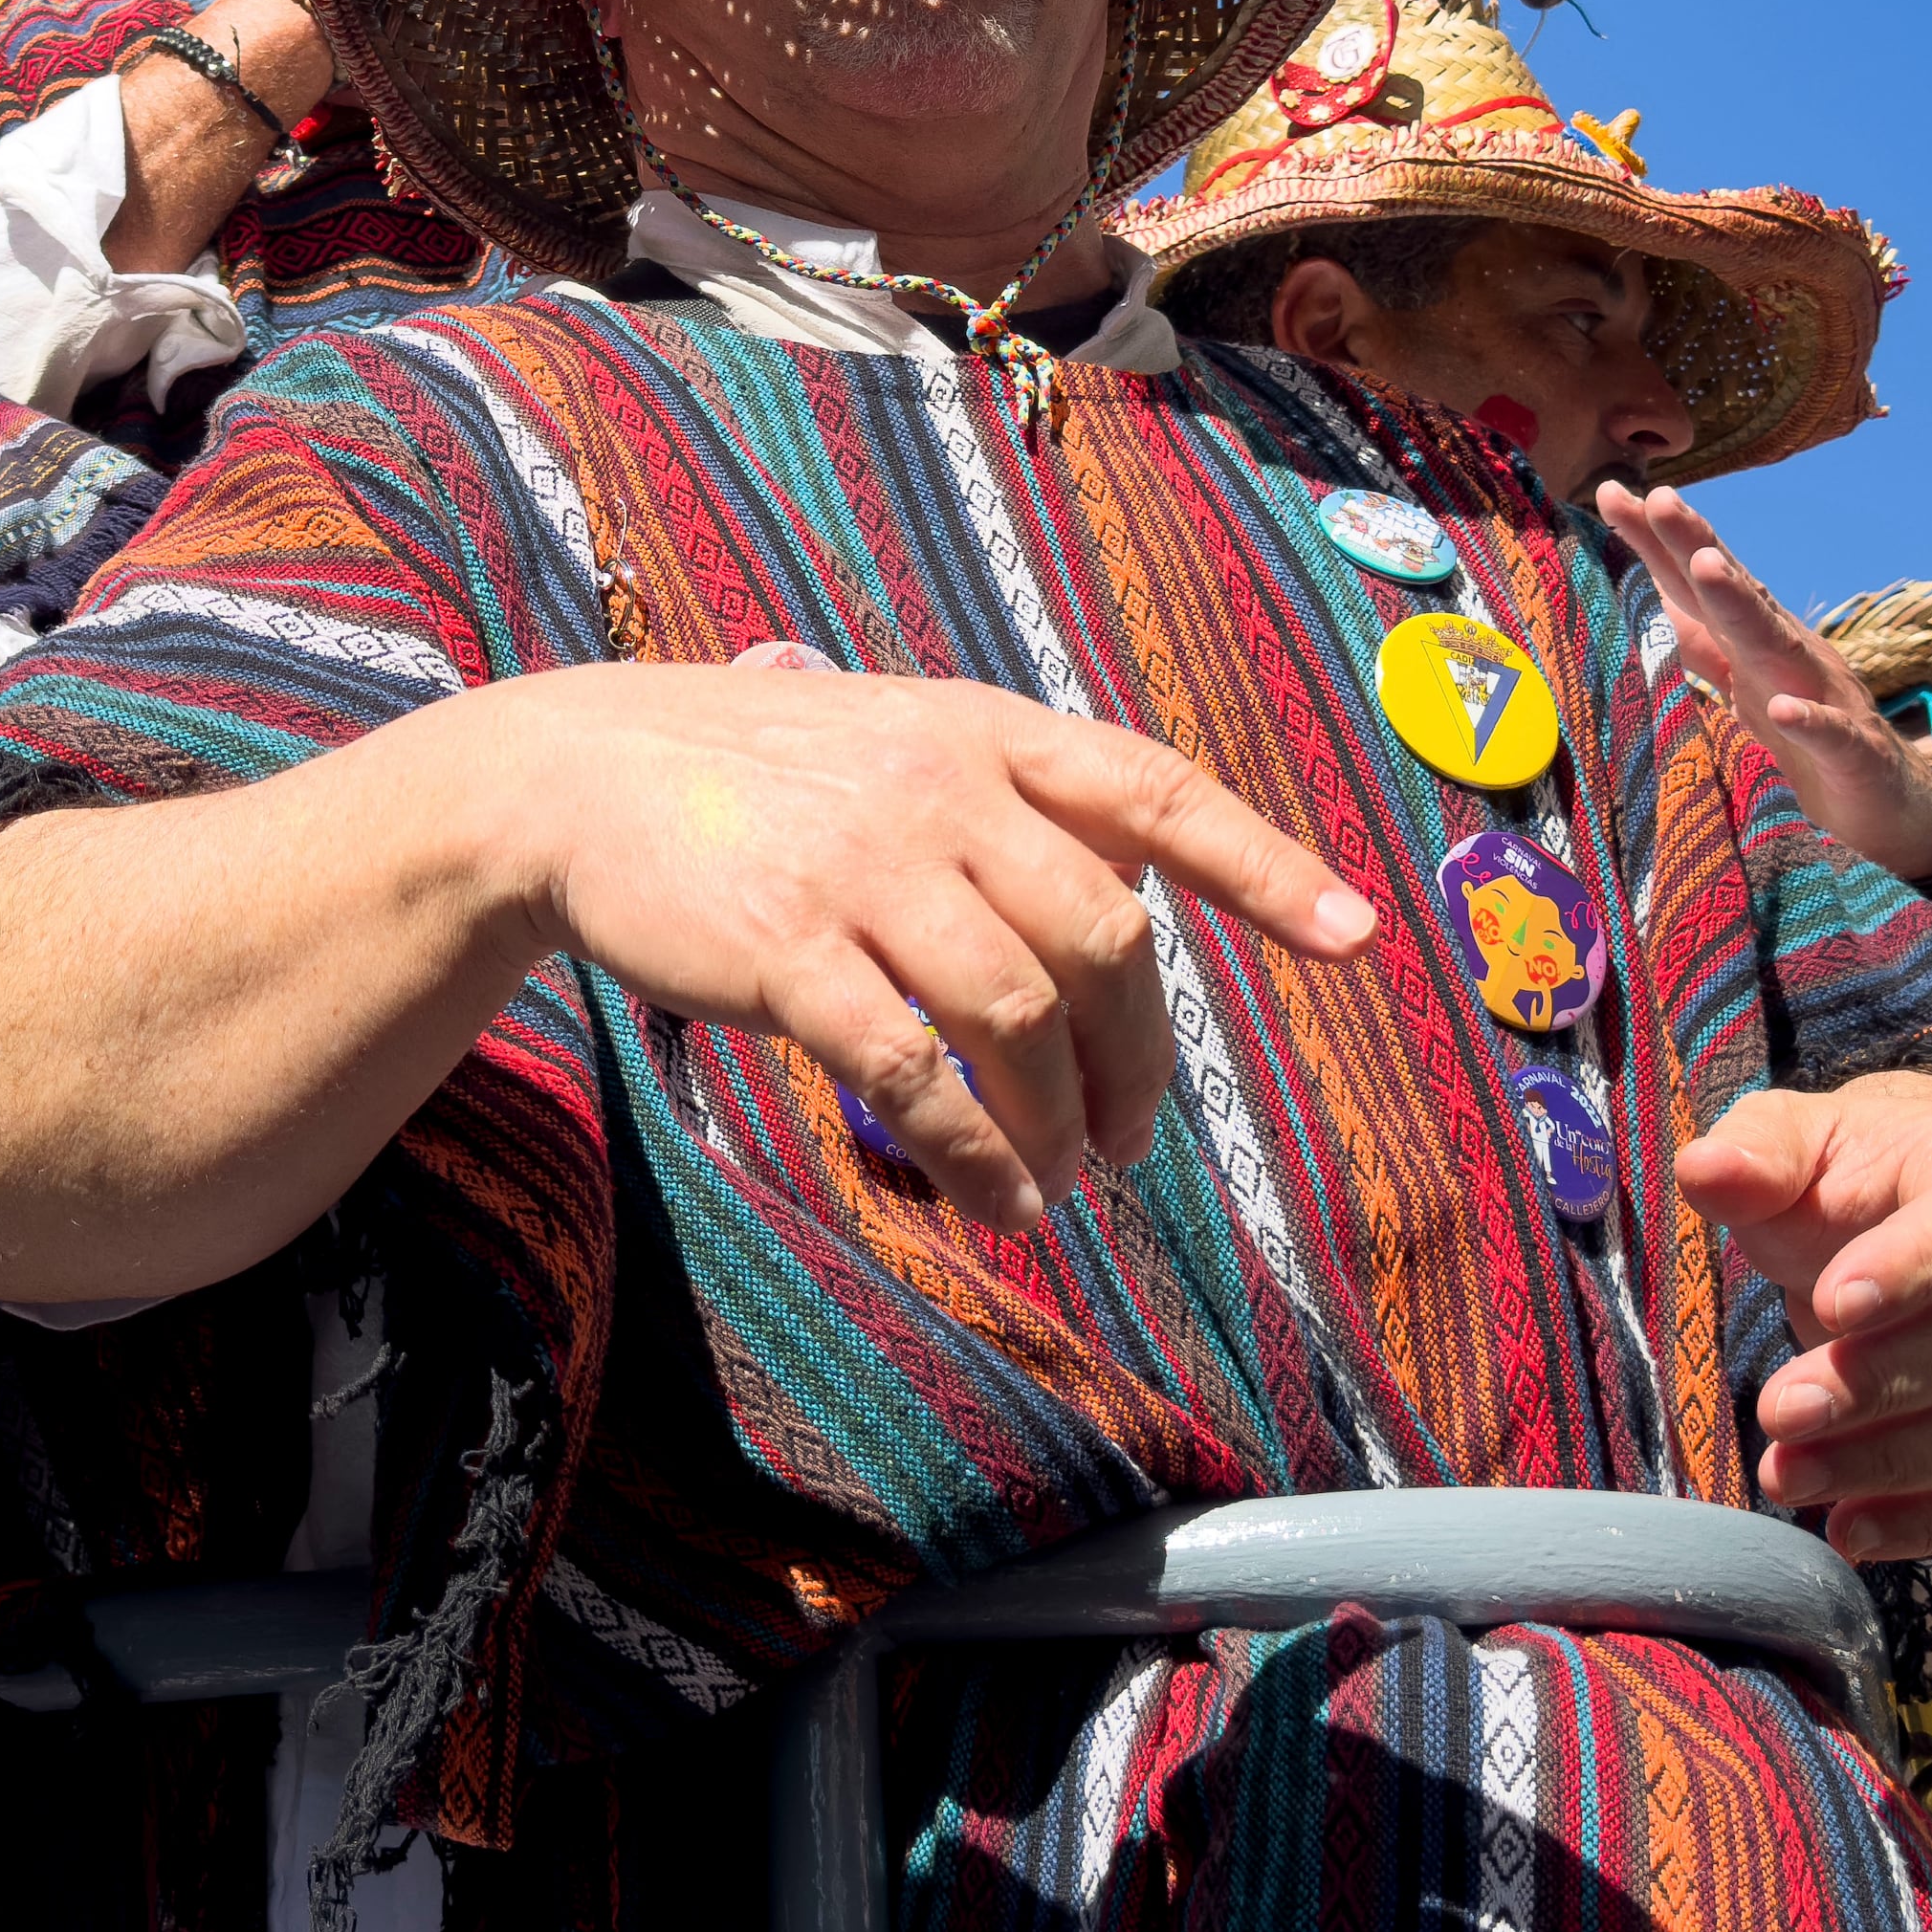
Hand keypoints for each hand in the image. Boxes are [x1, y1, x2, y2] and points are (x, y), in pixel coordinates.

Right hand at [463, 662, 1379, 1233]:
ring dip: (1061, 1120)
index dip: (1263, 866)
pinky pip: (914, 1073)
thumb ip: (1003, 800)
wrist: (576, 779)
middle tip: (1135, 1138)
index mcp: (981, 732)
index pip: (1154, 792)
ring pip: (1020, 1015)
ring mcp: (863, 867)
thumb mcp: (890, 740)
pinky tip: (994, 1199)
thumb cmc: (753, 778)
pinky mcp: (787, 951)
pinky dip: (974, 1153)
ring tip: (1063, 1180)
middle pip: (1104, 937)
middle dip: (1142, 1057)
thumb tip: (1126, 893)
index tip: (1354, 935)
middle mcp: (939, 789)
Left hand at [1600, 481, 1931, 882]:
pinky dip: (1811, 721)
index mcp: (1753, 647)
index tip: (1613, 492)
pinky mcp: (1857, 759)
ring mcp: (1828, 703)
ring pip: (1780, 648)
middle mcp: (1789, 660)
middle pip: (1736, 596)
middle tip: (1659, 498)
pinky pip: (1833, 737)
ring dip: (1744, 607)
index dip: (1660, 541)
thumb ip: (1697, 644)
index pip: (1699, 586)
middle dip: (1696, 545)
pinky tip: (1785, 707)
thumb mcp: (1740, 690)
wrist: (1892, 813)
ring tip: (1707, 565)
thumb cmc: (1804, 747)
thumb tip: (1639, 597)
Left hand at [1681, 1067, 1931, 1558]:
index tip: (1830, 1305)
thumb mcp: (1801, 1135)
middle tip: (1779, 1412)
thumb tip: (1703, 1170)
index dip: (1912, 1268)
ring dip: (1889, 1467)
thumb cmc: (1855, 1166)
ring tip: (1788, 1478)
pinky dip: (1930, 1522)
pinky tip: (1850, 1535)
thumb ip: (1759, 1151)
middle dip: (1876, 1388)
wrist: (1924, 1193)